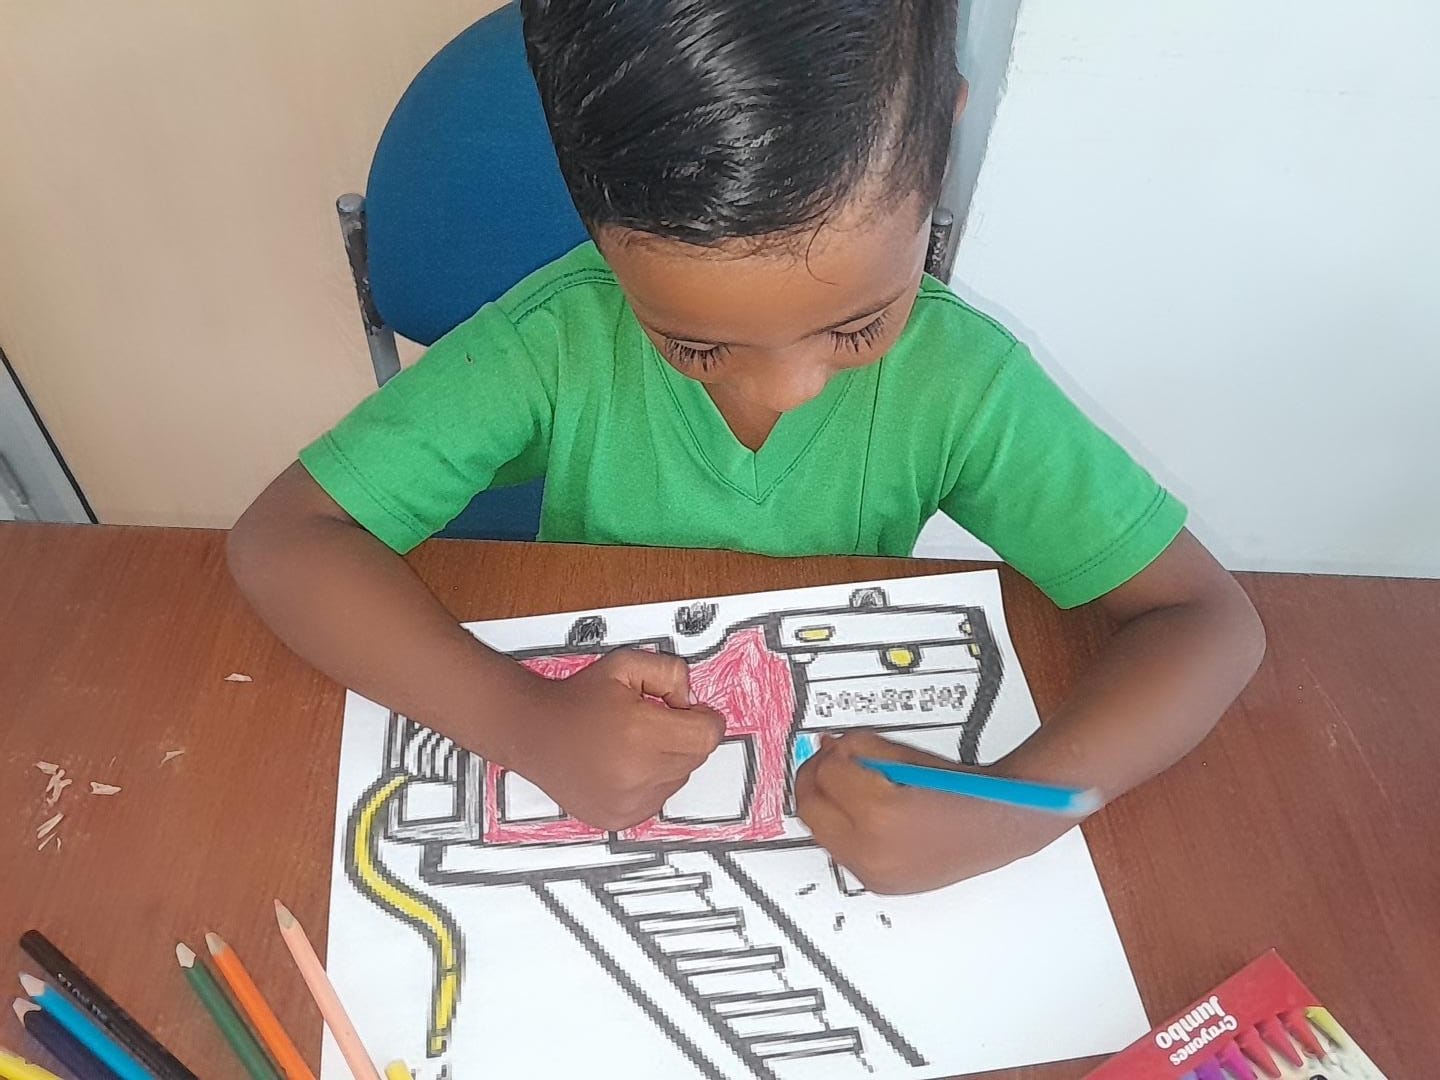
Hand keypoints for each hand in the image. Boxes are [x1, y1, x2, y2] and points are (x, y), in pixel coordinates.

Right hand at [517, 649, 726, 830]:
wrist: (534, 732)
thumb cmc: (576, 700)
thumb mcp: (626, 665)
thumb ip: (670, 672)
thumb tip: (691, 701)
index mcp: (640, 733)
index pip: (707, 735)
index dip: (702, 718)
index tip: (689, 712)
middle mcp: (635, 773)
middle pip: (696, 757)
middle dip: (682, 735)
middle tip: (651, 721)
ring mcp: (627, 801)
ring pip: (678, 779)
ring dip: (666, 760)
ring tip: (632, 743)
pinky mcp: (619, 818)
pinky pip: (658, 799)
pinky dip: (650, 782)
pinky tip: (624, 764)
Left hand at [795, 731, 1069, 893]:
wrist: (998, 827)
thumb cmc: (963, 790)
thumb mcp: (907, 756)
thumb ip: (860, 748)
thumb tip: (829, 748)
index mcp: (880, 812)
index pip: (827, 775)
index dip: (829, 755)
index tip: (836, 746)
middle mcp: (872, 850)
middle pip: (810, 810)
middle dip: (812, 780)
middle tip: (824, 762)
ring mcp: (874, 873)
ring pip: (819, 834)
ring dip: (823, 807)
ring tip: (843, 787)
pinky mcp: (879, 885)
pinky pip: (840, 852)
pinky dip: (840, 830)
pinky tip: (857, 814)